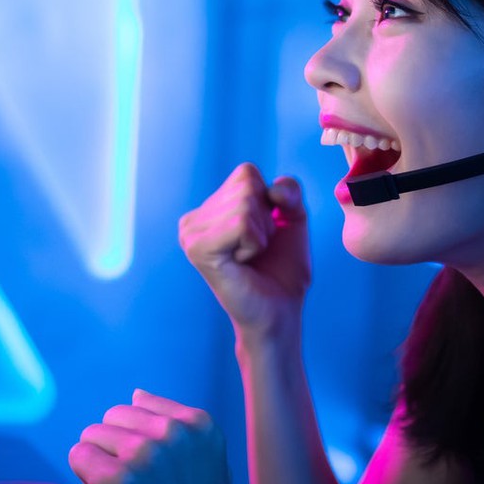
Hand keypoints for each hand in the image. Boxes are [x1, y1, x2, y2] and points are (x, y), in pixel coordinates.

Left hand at [68, 389, 251, 483]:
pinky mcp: (116, 481)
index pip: (140, 406)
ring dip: (100, 465)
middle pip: (112, 417)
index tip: (159, 478)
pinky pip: (79, 456)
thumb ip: (175, 426)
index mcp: (199, 424)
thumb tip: (136, 393)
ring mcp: (145, 455)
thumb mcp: (206, 463)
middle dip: (116, 449)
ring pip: (91, 435)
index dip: (139, 442)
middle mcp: (174, 432)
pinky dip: (86, 480)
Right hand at [179, 164, 309, 339]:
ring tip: (250, 257)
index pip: (247, 173)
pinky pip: (241, 223)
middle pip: (246, 185)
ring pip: (245, 203)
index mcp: (208, 209)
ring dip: (261, 233)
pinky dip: (255, 242)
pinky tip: (243, 262)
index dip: (269, 201)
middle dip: (266, 218)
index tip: (263, 233)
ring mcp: (190, 233)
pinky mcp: (198, 249)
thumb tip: (272, 189)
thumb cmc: (283, 269)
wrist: (279, 310)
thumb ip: (289, 190)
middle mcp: (192, 219)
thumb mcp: (293, 217)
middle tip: (258, 249)